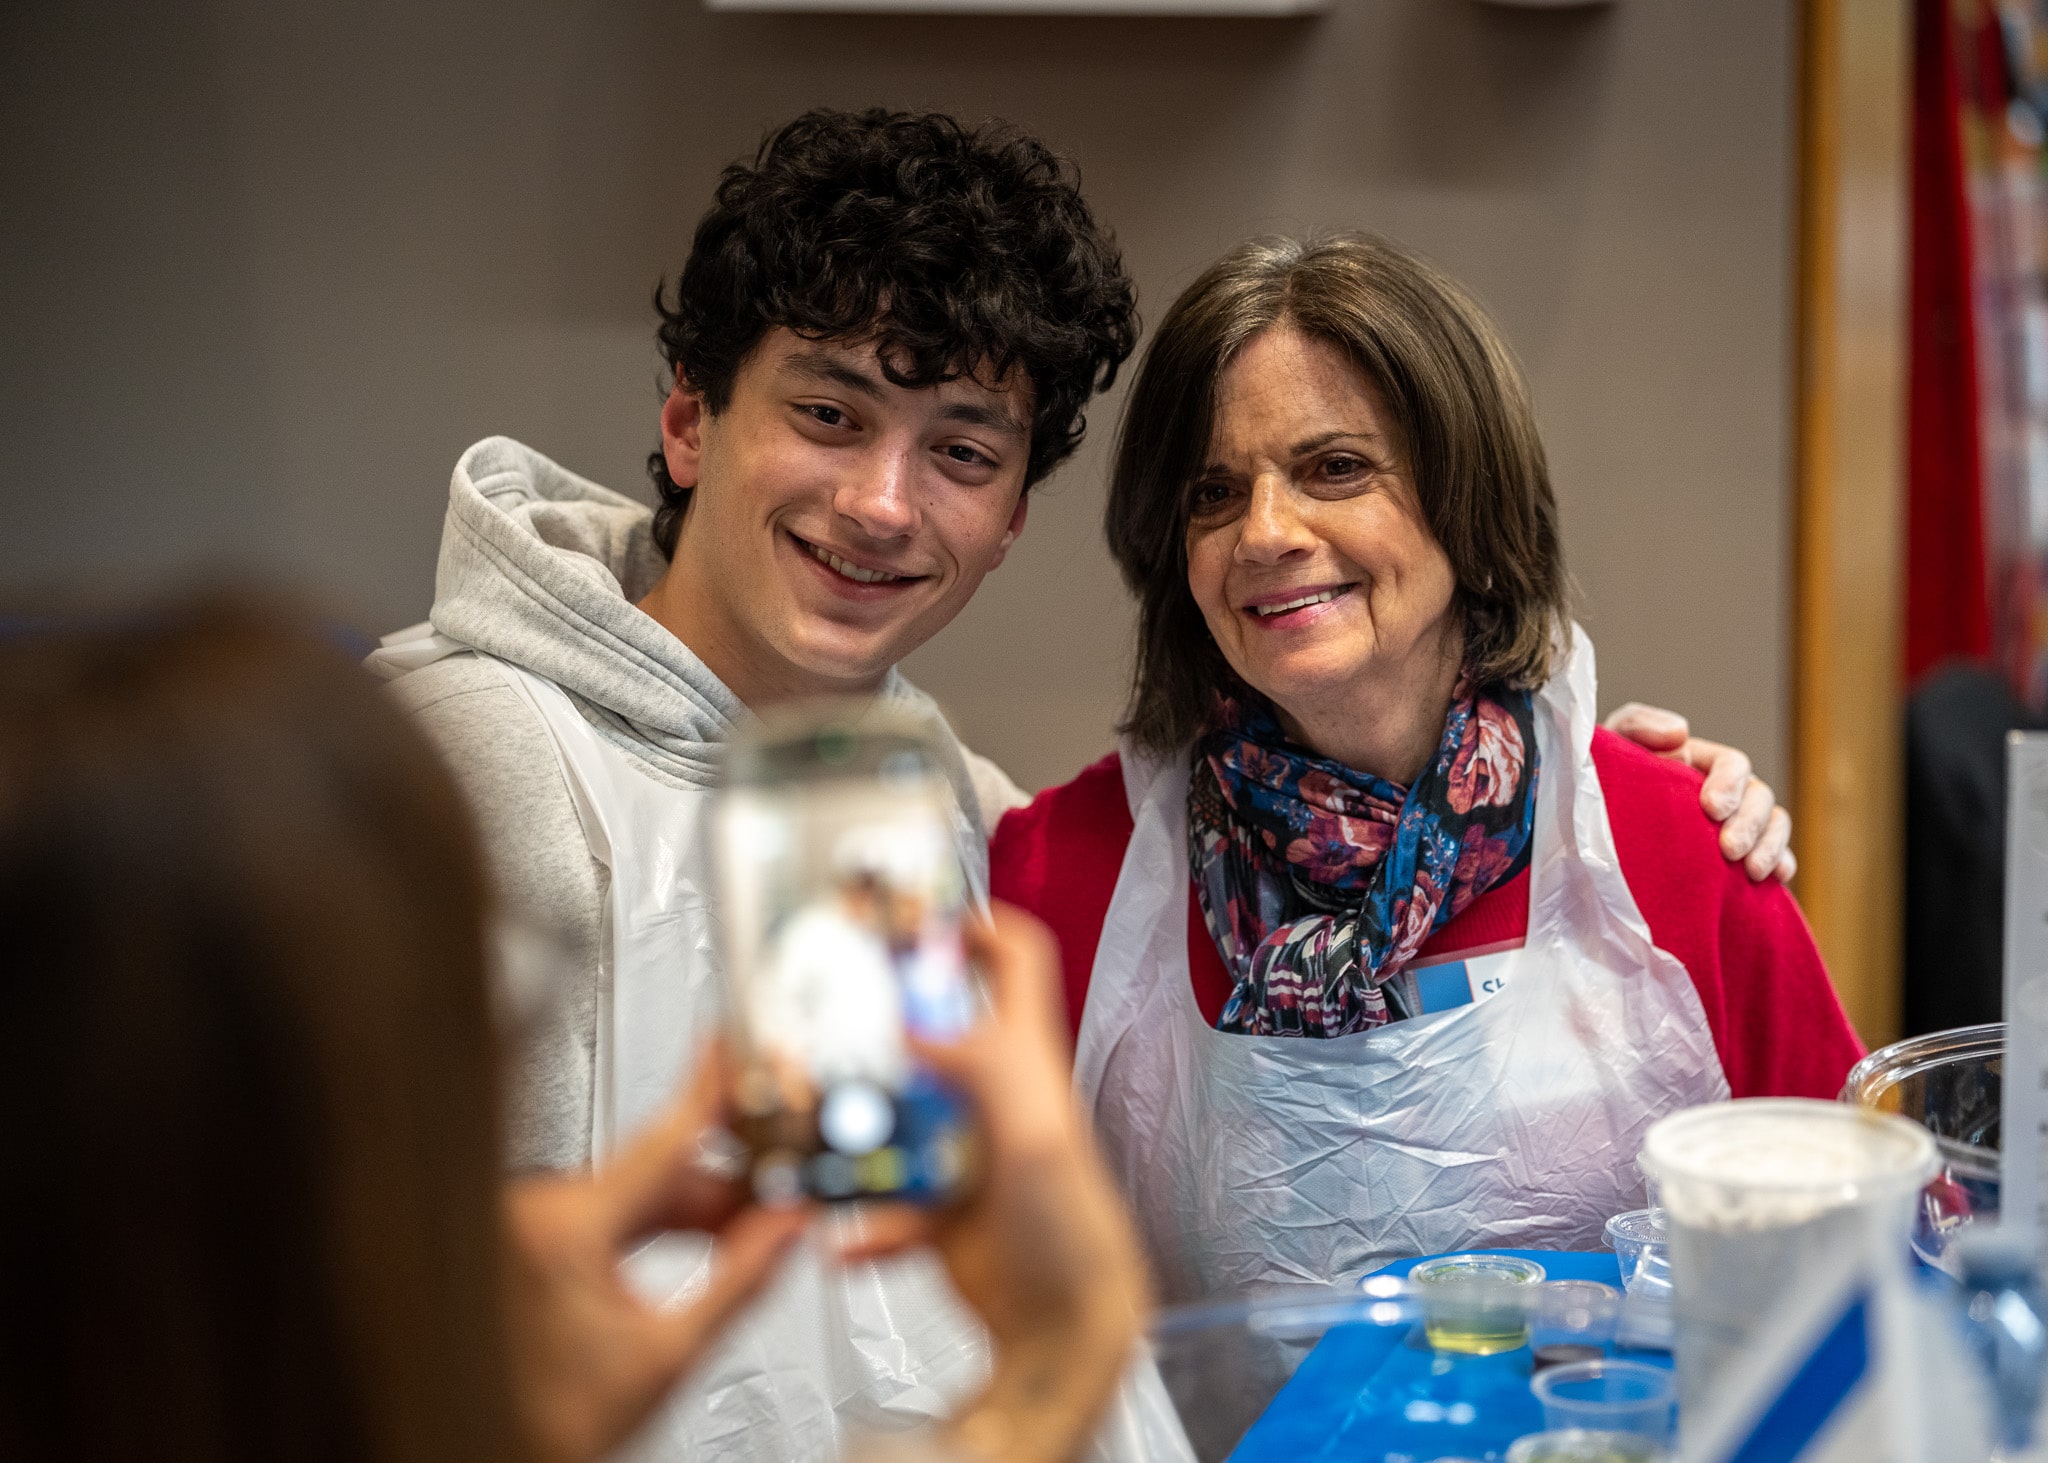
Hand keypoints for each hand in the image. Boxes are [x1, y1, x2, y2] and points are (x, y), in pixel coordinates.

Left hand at [504, 1046, 810, 1462]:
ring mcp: (530, 1222)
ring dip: (697, 1208)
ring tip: (750, 1231)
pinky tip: (702, 1239)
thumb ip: (740, 1281)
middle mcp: (536, 1212)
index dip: (710, 1087)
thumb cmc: (550, 1426)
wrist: (493, 1448)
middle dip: (728, 1183)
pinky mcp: (533, 1237)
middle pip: (660, 1169)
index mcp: (564, 1229)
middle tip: (784, 1188)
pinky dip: (660, 1223)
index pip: (662, 1139)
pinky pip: (613, 1210)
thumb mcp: (668, 1356)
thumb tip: (788, 1228)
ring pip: (639, 1191)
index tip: (736, 1044)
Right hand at [844, 905, 1150, 1462]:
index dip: (975, 924)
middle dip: (876, 1025)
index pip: (1015, 962)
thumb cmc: (1073, 1233)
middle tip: (821, 1021)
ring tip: (817, 1138)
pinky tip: (845, 1237)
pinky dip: (859, 1219)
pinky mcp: (938, 1208)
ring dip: (854, 1130)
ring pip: (892, 1114)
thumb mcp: (1035, 1132)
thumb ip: (981, 1068)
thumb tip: (913, 1026)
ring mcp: (961, 1151)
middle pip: (930, 1032)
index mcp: (1025, 1060)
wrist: (1065, 1332)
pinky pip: (882, 1199)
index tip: (912, 914)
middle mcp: (992, 1096)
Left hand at [1603, 703, 1794, 883]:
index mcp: (1701, 762)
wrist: (1593, 821)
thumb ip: (1640, 726)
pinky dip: (1781, 863)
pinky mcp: (1738, 855)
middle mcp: (1727, 791)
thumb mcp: (1614, 742)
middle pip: (1759, 797)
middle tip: (1729, 850)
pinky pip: (1775, 856)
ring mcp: (1736, 823)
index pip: (1733, 764)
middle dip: (1750, 824)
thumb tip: (1681, 732)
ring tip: (1752, 871)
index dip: (1730, 783)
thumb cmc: (1605, 776)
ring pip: (1773, 825)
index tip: (1712, 808)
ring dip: (1769, 846)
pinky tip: (1775, 878)